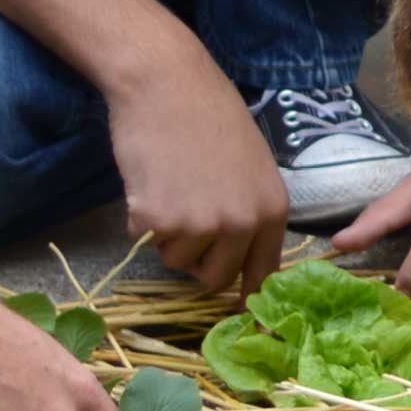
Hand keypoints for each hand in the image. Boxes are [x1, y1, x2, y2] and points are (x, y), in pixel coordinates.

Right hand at [110, 69, 290, 292]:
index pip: (264, 273)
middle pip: (214, 278)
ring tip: (169, 185)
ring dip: (165, 234)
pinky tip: (148, 178)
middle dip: (195, 260)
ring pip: (175, 260)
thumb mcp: (251, 166)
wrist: (167, 82)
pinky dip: (138, 215)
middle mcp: (242, 223)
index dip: (248, 299)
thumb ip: (249, 210)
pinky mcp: (158, 219)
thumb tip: (239, 255)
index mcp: (272, 210)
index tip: (246, 327)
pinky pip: (142, 239)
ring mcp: (200, 224)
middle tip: (184, 220)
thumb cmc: (208, 115)